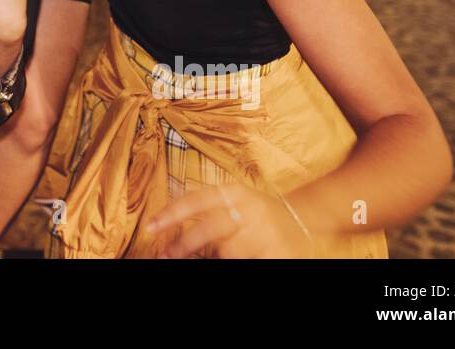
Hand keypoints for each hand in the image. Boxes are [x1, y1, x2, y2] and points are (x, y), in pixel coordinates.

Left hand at [147, 184, 313, 257]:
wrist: (305, 216)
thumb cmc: (258, 212)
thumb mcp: (234, 201)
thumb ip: (208, 210)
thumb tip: (168, 228)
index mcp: (235, 192)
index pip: (196, 199)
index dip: (171, 213)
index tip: (150, 226)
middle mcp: (249, 208)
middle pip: (209, 227)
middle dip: (184, 244)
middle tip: (166, 255)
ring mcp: (265, 231)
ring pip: (228, 251)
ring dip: (218, 256)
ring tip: (223, 254)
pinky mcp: (279, 252)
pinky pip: (248, 262)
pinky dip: (238, 262)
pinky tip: (236, 258)